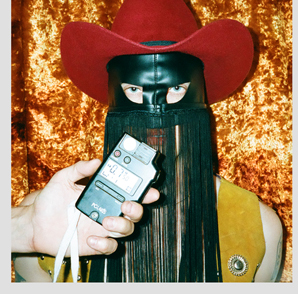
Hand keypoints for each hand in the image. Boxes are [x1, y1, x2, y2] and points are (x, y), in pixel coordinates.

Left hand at [12, 159, 159, 255]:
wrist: (35, 224)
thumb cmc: (51, 201)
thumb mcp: (63, 179)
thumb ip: (79, 169)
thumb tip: (95, 162)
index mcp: (107, 196)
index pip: (132, 194)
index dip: (146, 193)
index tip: (150, 192)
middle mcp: (110, 212)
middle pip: (135, 213)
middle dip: (137, 209)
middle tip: (126, 205)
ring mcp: (104, 229)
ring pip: (127, 230)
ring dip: (121, 226)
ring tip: (105, 221)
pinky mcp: (96, 244)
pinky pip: (111, 247)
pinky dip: (105, 244)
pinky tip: (91, 238)